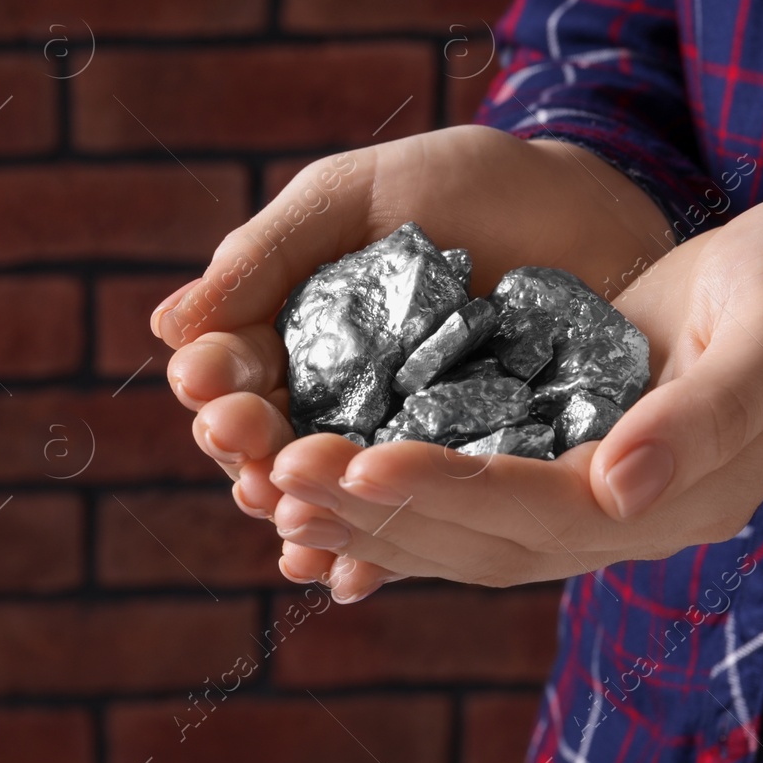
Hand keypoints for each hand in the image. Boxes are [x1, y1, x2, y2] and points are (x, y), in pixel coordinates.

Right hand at [152, 126, 674, 591]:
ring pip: (330, 496)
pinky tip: (348, 575)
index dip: (215, 381)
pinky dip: (372, 558)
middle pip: (269, 446)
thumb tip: (166, 327)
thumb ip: (266, 254)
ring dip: (301, 509)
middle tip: (243, 441)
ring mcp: (398, 446)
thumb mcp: (356, 198)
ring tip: (291, 509)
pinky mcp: (465, 483)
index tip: (204, 381)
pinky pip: (410, 531)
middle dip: (248, 449)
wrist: (596, 211)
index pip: (233, 372)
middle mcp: (337, 398)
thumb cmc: (471, 186)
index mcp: (297, 331)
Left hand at [258, 194, 762, 601]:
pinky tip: (330, 474)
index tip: (356, 465)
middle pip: (486, 538)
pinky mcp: (567, 458)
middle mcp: (629, 514)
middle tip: (277, 476)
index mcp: (683, 494)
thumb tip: (620, 489)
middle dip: (380, 514)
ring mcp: (597, 496)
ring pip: (468, 532)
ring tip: (276, 486)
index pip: (543, 510)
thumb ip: (711, 414)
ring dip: (373, 517)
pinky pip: (474, 496)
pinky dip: (403, 495)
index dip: (449, 493)